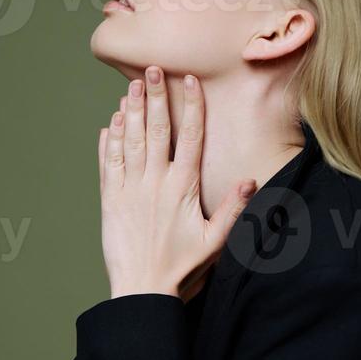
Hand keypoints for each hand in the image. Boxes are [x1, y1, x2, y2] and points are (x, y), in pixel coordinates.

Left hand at [97, 66, 256, 299]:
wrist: (142, 290)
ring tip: (131, 88)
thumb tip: (252, 180)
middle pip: (156, 130)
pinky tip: (110, 123)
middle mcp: (154, 182)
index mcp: (182, 187)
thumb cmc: (181, 269)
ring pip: (130, 142)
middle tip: (151, 69)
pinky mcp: (111, 201)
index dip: (190, 107)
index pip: (189, 138)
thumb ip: (233, 208)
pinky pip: (108, 163)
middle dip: (154, 97)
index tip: (189, 82)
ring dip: (131, 112)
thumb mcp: (216, 241)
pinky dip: (109, 141)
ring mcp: (130, 189)